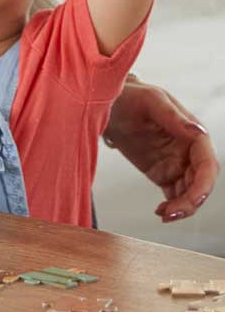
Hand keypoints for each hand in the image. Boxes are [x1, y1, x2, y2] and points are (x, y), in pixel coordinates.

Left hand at [103, 75, 218, 221]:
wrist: (104, 104)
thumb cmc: (130, 96)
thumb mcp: (150, 101)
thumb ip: (173, 118)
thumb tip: (200, 133)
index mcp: (193, 133)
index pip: (207, 164)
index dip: (204, 184)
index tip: (193, 198)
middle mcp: (189, 151)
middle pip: (201, 183)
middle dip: (191, 202)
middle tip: (171, 214)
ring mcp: (176, 163)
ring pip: (189, 193)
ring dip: (182, 208)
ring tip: (164, 215)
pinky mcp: (162, 173)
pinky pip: (174, 195)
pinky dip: (172, 207)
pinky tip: (160, 212)